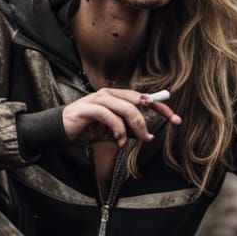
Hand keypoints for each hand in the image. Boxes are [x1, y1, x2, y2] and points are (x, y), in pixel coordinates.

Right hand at [61, 88, 181, 146]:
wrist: (60, 131)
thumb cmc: (86, 129)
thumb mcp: (111, 132)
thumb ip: (128, 131)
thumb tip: (147, 135)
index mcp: (116, 96)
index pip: (143, 98)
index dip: (161, 108)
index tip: (176, 120)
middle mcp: (109, 94)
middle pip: (137, 100)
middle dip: (149, 118)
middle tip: (150, 137)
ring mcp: (98, 99)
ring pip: (125, 107)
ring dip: (135, 126)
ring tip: (135, 141)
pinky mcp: (88, 108)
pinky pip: (109, 116)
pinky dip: (117, 129)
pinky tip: (118, 140)